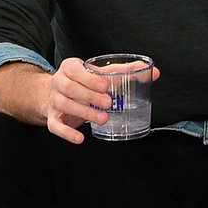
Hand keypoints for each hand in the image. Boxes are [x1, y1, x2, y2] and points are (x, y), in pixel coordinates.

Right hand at [42, 57, 158, 143]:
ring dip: (84, 112)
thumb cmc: (86, 82)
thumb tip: (155, 73)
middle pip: (69, 88)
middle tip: (109, 103)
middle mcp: (59, 82)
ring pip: (64, 105)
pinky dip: (67, 133)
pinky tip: (80, 138)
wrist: (57, 94)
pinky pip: (55, 126)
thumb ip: (127, 72)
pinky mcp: (53, 118)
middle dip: (89, 96)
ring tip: (103, 119)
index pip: (75, 70)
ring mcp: (54, 100)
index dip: (89, 78)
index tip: (106, 85)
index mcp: (70, 68)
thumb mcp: (103, 74)